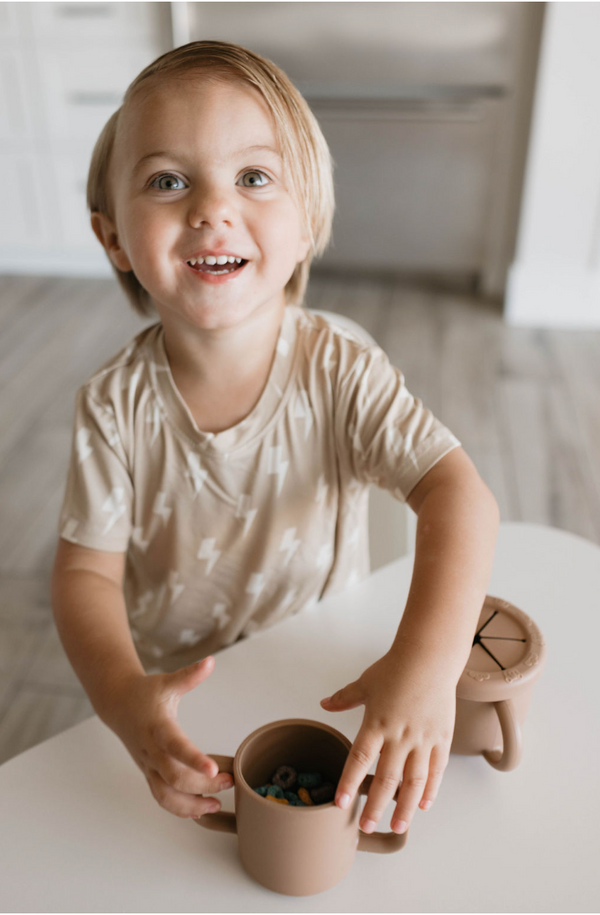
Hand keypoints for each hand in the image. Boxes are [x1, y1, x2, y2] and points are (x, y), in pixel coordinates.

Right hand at [105, 656, 231, 818]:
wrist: (117, 704)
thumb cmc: (146, 693)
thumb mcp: (167, 681)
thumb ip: (190, 675)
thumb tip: (211, 661)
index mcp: (158, 727)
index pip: (176, 747)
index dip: (194, 760)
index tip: (215, 770)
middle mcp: (151, 751)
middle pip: (173, 778)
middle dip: (201, 785)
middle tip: (229, 782)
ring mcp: (148, 765)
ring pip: (164, 796)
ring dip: (190, 806)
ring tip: (216, 805)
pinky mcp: (149, 774)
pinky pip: (162, 798)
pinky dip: (180, 809)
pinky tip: (202, 809)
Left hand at [320, 650, 455, 834]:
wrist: (430, 657)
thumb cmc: (396, 668)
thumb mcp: (365, 682)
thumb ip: (344, 698)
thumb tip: (324, 704)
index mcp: (377, 723)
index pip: (359, 760)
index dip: (349, 783)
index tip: (340, 803)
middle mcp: (399, 735)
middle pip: (386, 779)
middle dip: (375, 806)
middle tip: (367, 826)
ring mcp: (422, 739)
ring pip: (413, 782)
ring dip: (404, 807)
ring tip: (398, 826)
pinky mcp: (441, 738)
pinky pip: (436, 770)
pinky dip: (430, 789)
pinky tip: (423, 804)